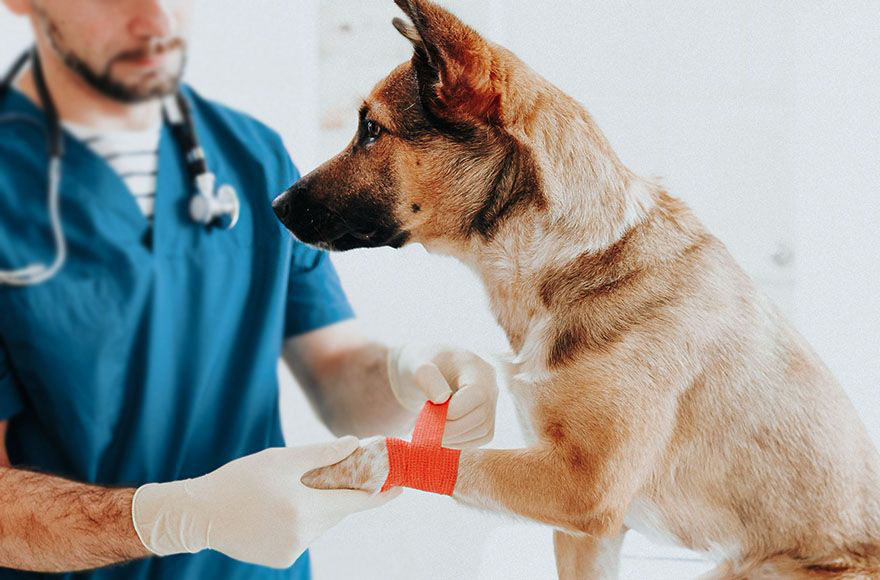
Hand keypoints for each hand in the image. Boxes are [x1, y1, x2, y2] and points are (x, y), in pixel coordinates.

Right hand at [131, 437, 399, 568]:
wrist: (200, 514)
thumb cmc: (240, 480)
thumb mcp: (281, 459)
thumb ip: (322, 454)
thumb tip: (356, 444)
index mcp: (303, 508)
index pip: (356, 501)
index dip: (381, 492)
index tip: (402, 485)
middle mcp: (302, 535)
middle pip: (339, 511)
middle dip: (343, 491)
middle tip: (343, 471)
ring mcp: (292, 551)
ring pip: (323, 523)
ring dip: (322, 505)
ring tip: (297, 488)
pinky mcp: (282, 559)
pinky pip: (306, 535)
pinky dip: (304, 519)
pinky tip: (282, 507)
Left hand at [388, 343, 498, 447]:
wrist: (425, 373)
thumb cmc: (420, 365)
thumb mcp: (417, 365)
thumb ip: (427, 377)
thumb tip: (442, 398)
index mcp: (476, 367)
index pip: (477, 394)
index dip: (453, 410)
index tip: (428, 411)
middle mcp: (490, 385)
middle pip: (481, 416)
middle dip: (451, 428)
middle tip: (426, 429)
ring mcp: (492, 402)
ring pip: (483, 431)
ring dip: (454, 438)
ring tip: (431, 431)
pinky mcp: (487, 419)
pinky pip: (481, 437)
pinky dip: (460, 442)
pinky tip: (441, 436)